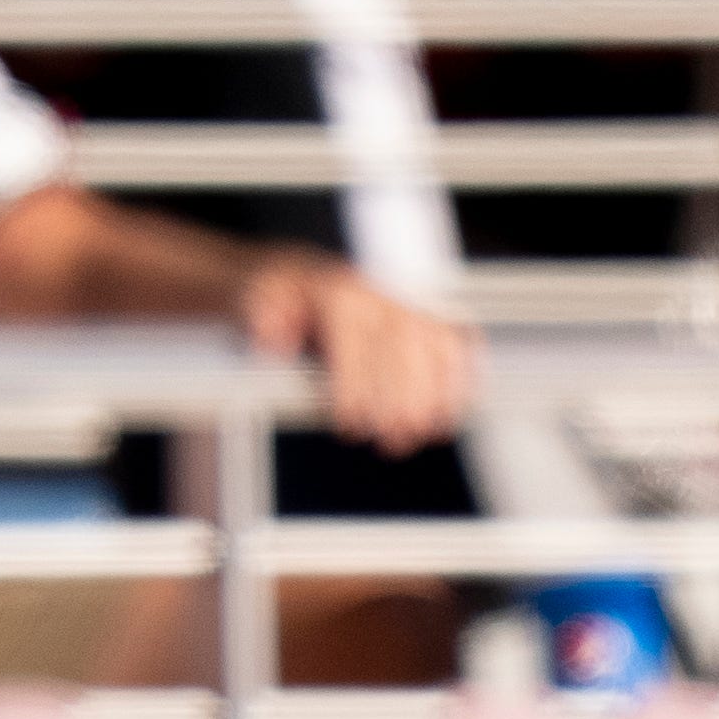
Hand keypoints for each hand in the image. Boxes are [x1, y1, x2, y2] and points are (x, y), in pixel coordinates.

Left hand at [234, 249, 476, 452]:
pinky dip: (460, 380)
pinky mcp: (430, 319)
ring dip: (434, 398)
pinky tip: (449, 414)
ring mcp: (410, 307)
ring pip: (436, 350)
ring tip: (420, 435)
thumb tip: (274, 339)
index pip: (358, 344)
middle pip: (404, 350)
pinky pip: (457, 346)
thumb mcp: (258, 299)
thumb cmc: (284, 299)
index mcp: (342, 294)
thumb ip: (263, 316)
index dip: (358, 389)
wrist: (304, 279)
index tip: (351, 423)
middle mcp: (382, 297)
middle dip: (401, 401)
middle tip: (390, 439)